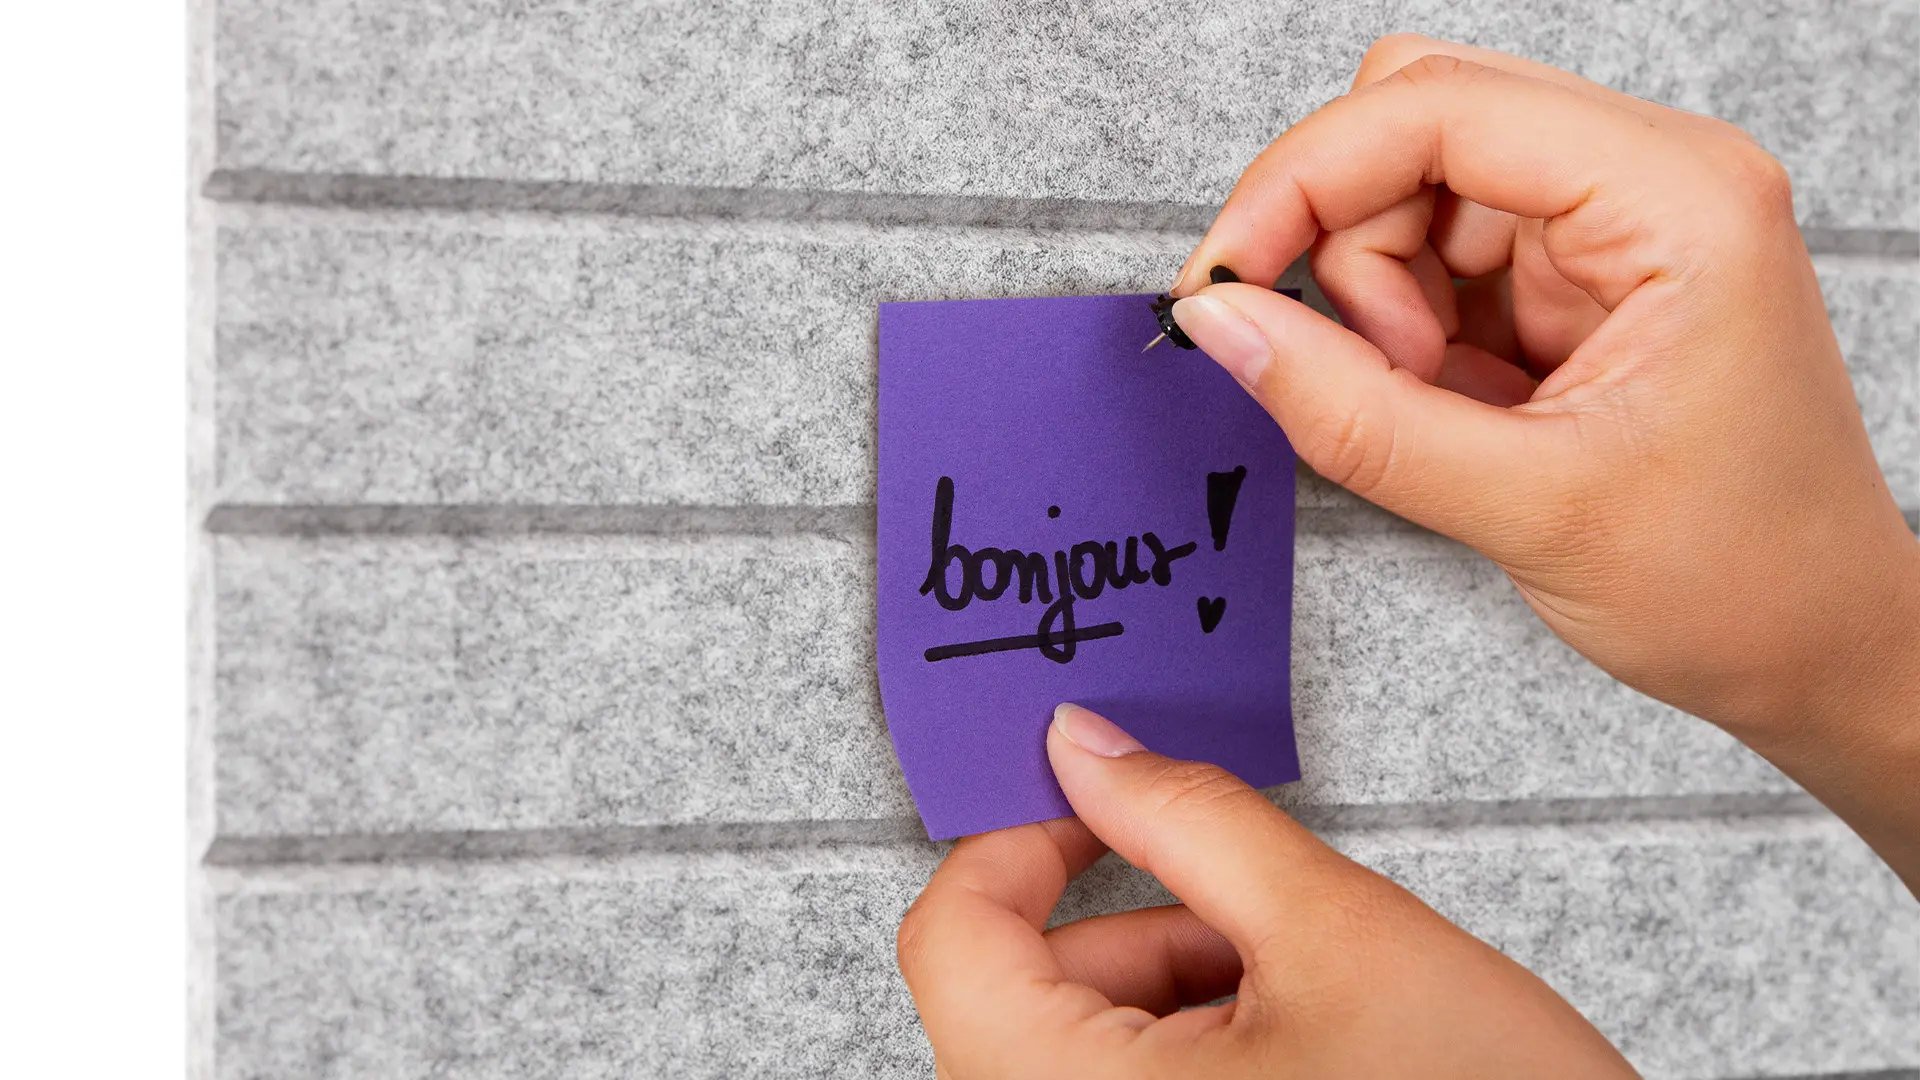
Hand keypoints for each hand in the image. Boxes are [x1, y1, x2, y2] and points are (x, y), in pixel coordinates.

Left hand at [899, 705, 1640, 1078]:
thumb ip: (1194, 820)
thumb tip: (1085, 746)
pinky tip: (1311, 1060)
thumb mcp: (1342, 936)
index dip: (1019, 844)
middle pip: (1022, 995)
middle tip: (1267, 928)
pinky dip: (1194, 1054)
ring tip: (1318, 1012)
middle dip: (1146, 931)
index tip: (1095, 809)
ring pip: (1078, 1048)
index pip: (952, 938)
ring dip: (1180, 996)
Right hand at [1166, 36, 1919, 888]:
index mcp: (1678, 201)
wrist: (1815, 646)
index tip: (1224, 274)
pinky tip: (1454, 404)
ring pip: (1414, 189)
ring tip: (1432, 405)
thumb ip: (1352, 414)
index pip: (1440, 107)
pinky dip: (1407, 328)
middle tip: (1363, 366)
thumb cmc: (1738, 581)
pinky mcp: (1582, 273)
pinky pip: (1439, 254)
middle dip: (1346, 240)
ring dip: (1378, 297)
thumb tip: (1223, 325)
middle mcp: (1652, 181)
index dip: (1305, 179)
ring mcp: (1614, 224)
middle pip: (1419, 121)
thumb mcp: (1525, 506)